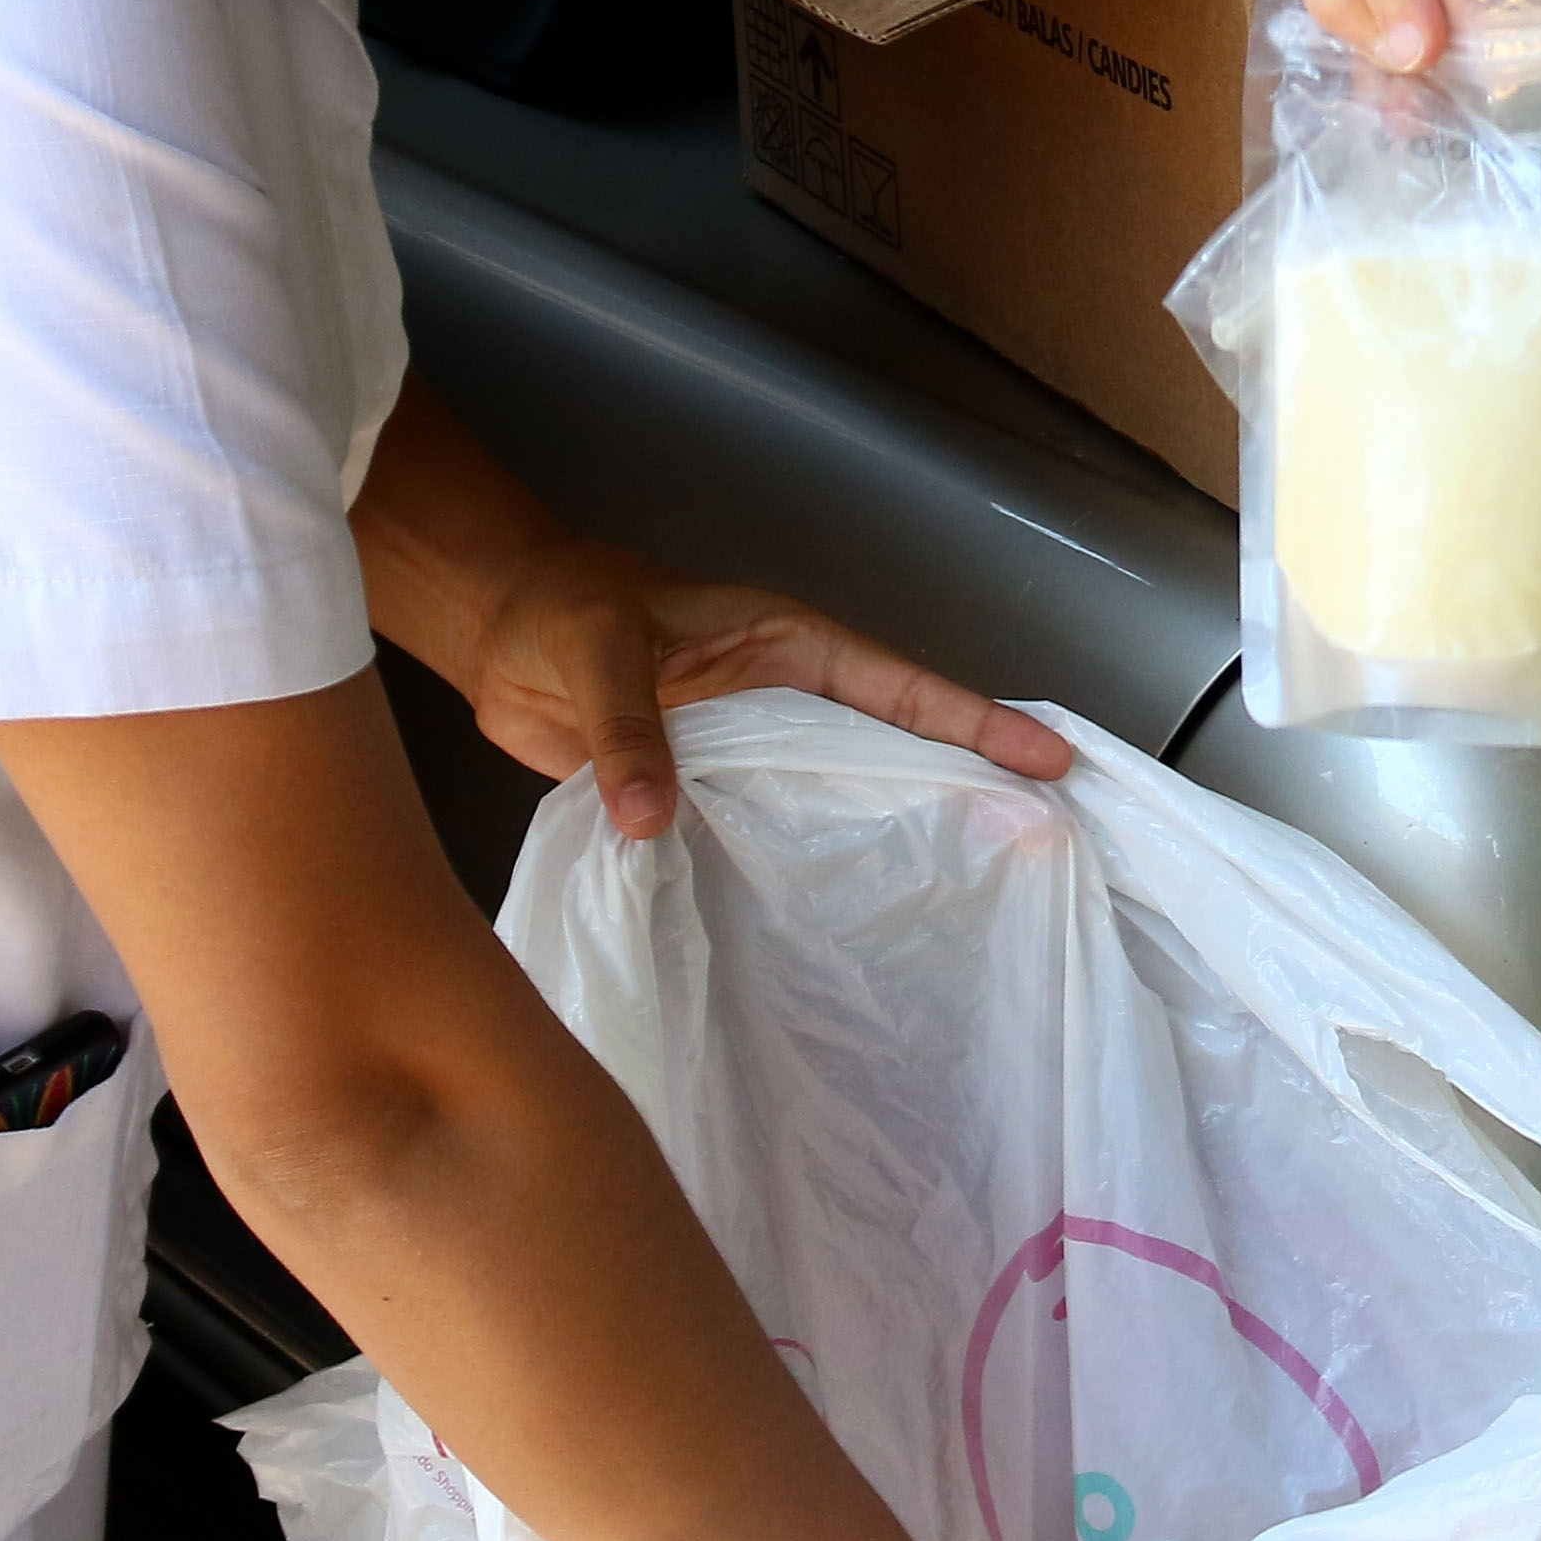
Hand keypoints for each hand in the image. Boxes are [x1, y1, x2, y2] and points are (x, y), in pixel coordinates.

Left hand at [461, 553, 1075, 839]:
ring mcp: (746, 753)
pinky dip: (798, 879)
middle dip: (962, 790)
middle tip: (1039, 844)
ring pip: (836, 802)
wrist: (494, 632)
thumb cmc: (558, 611)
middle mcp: (783, 701)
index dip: (974, 723)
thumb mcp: (598, 652)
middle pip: (891, 750)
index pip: (899, 686)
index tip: (1046, 762)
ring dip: (887, 841)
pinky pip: (766, 841)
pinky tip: (830, 928)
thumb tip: (652, 820)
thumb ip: (626, 732)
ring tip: (965, 899)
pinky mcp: (702, 796)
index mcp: (788, 645)